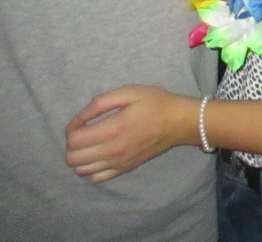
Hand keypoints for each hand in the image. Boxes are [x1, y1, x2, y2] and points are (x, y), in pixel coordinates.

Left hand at [65, 85, 195, 181]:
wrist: (181, 121)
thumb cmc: (156, 103)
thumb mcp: (130, 92)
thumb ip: (101, 102)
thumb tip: (81, 116)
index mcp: (112, 129)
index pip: (73, 140)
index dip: (71, 128)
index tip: (82, 120)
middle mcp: (113, 150)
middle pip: (72, 158)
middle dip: (73, 144)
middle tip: (85, 131)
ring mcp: (119, 162)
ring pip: (81, 170)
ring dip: (80, 156)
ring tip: (92, 143)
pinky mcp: (126, 169)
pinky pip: (97, 177)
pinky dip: (92, 167)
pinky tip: (101, 154)